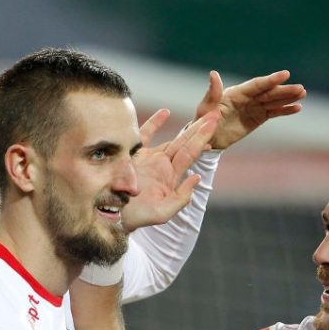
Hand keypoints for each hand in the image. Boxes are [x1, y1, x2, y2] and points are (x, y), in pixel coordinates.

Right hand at [121, 109, 218, 231]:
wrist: (113, 214)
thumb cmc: (137, 217)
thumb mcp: (163, 212)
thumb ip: (181, 197)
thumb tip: (196, 177)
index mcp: (171, 177)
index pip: (190, 154)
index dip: (202, 140)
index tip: (215, 127)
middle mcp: (162, 165)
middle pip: (185, 143)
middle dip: (200, 129)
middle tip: (215, 114)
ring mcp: (149, 159)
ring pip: (171, 139)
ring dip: (186, 128)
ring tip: (202, 115)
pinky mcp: (133, 155)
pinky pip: (145, 136)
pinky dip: (154, 124)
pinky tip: (165, 112)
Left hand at [194, 70, 305, 149]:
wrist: (208, 138)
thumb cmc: (204, 121)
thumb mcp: (206, 108)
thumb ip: (212, 92)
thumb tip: (213, 74)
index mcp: (236, 93)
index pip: (257, 85)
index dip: (271, 80)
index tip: (285, 74)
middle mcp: (247, 97)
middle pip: (269, 92)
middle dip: (285, 91)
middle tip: (301, 89)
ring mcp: (254, 107)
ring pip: (274, 101)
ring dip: (288, 98)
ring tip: (303, 94)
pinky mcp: (258, 117)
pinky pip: (273, 112)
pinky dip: (285, 110)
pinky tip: (297, 108)